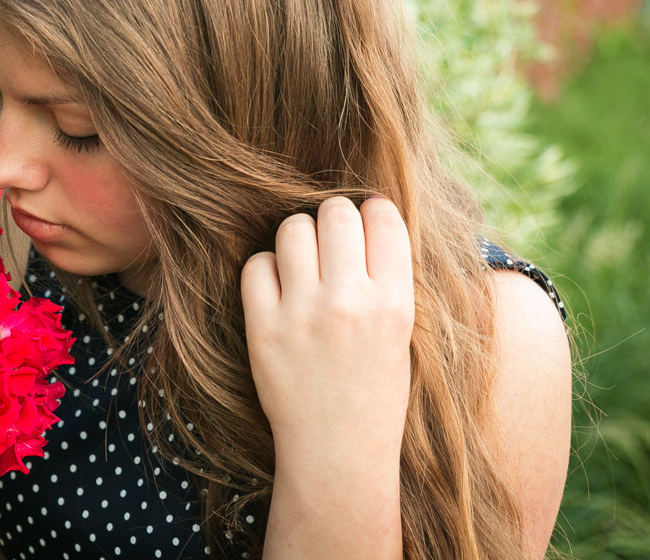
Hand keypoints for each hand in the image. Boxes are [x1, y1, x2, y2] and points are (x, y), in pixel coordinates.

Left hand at [240, 196, 413, 457]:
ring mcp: (302, 314)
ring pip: (292, 229)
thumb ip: (387, 275)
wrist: (337, 451)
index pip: (382, 217)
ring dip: (297, 238)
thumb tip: (369, 209)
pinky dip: (265, 269)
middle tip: (330, 242)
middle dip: (332, 218)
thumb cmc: (374, 388)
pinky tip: (277, 289)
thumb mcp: (403, 331)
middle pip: (335, 212)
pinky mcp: (262, 328)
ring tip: (302, 263)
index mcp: (395, 303)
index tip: (365, 227)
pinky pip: (256, 264)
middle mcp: (349, 303)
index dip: (372, 212)